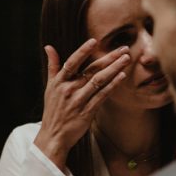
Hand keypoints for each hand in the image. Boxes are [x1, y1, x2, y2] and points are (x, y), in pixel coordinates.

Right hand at [35, 38, 129, 169]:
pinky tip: (122, 76)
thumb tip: (48, 47)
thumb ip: (52, 66)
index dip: (83, 51)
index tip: (94, 40)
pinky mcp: (87, 112)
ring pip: (99, 81)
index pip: (72, 62)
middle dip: (109, 58)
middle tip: (124, 48)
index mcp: (59, 81)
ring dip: (114, 68)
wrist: (54, 135)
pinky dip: (112, 85)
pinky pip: (102, 96)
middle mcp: (69, 89)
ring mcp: (78, 101)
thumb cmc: (53, 109)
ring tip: (126, 59)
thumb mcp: (50, 86)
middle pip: (91, 70)